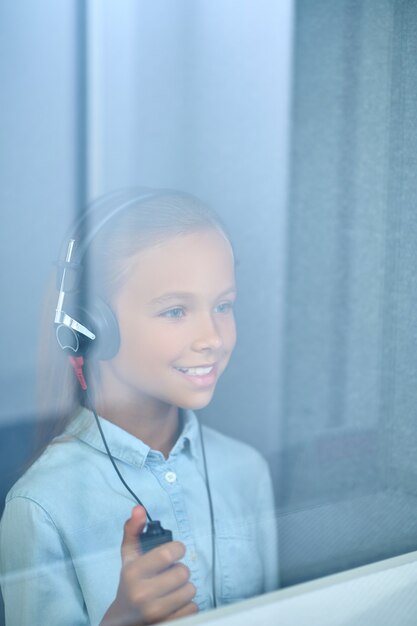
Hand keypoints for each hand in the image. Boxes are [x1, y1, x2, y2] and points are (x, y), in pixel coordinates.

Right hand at [100, 506, 197, 625]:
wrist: (123, 620)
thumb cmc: (129, 583)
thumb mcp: (128, 557)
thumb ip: (133, 530)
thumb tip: (139, 509)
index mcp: (134, 572)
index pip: (167, 553)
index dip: (177, 549)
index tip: (175, 551)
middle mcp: (143, 594)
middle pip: (183, 572)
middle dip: (179, 570)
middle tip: (170, 574)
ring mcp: (156, 612)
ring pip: (190, 590)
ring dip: (184, 588)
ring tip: (171, 589)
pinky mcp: (168, 624)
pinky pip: (193, 607)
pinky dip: (187, 604)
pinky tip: (174, 603)